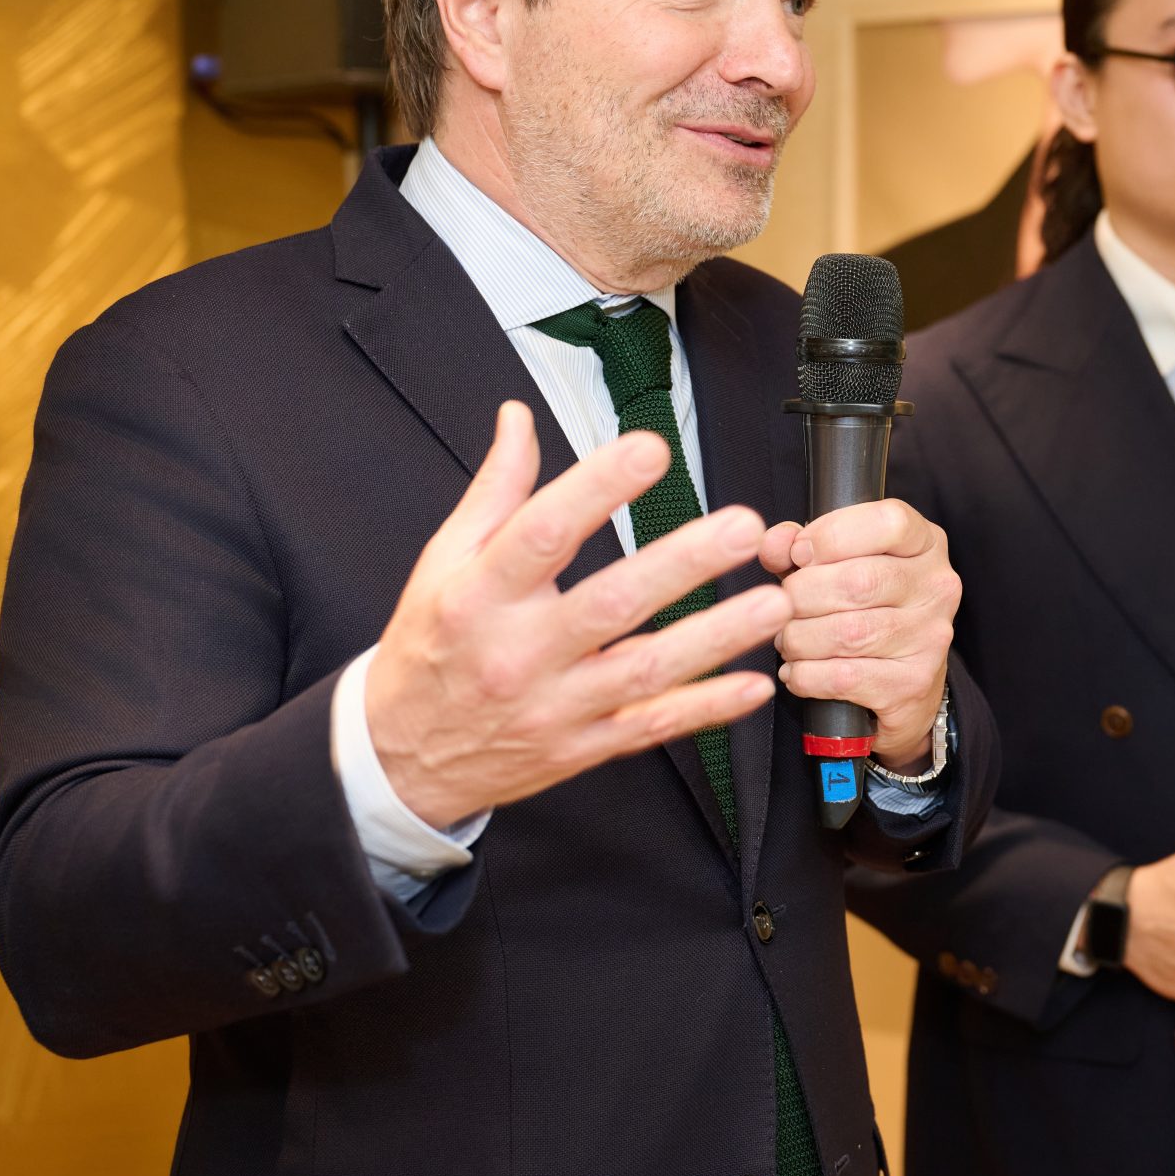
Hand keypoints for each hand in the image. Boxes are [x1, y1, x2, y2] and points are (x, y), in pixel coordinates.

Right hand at [364, 404, 793, 827]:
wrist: (403, 758)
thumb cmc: (431, 648)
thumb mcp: (442, 562)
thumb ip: (494, 490)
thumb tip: (518, 417)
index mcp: (480, 595)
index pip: (541, 532)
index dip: (598, 487)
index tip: (649, 449)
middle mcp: (519, 652)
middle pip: (610, 603)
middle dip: (682, 563)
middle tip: (741, 526)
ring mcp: (554, 706)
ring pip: (645, 670)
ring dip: (716, 637)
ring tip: (772, 602)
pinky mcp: (581, 748)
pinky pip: (653, 728)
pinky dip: (707, 708)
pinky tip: (754, 685)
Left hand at [758, 501, 960, 770]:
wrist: (902, 681)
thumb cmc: (865, 609)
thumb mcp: (836, 563)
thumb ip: (800, 545)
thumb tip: (774, 544)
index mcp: (925, 543)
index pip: (889, 523)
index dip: (832, 534)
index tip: (799, 554)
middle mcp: (936, 587)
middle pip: (858, 581)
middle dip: (802, 594)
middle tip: (781, 607)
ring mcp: (930, 637)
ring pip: (848, 633)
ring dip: (799, 638)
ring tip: (787, 640)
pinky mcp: (913, 683)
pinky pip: (844, 677)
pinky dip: (805, 674)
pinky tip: (796, 670)